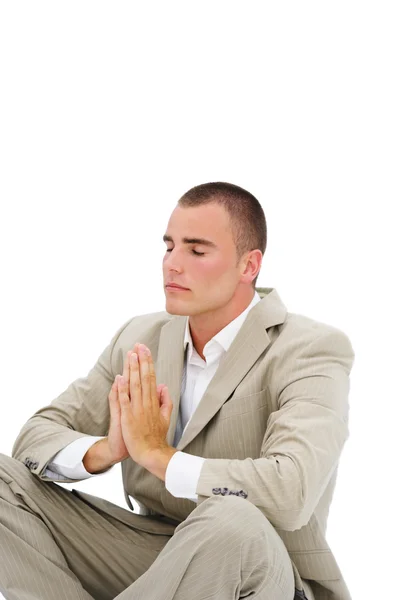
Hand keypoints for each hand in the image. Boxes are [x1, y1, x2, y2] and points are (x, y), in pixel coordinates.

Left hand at [117, 343, 172, 465]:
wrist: (152, 453)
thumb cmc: (157, 437)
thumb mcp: (166, 417)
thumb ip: (165, 401)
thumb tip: (164, 386)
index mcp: (154, 402)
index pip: (151, 377)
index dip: (147, 363)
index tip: (145, 350)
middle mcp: (146, 403)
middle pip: (144, 377)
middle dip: (141, 360)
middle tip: (139, 345)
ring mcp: (137, 409)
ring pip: (135, 385)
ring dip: (133, 369)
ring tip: (131, 355)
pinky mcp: (128, 417)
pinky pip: (125, 401)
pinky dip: (122, 389)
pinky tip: (120, 377)